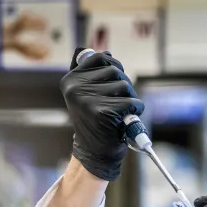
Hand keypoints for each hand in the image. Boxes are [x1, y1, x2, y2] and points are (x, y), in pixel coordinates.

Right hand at [59, 49, 143, 180]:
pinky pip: (132, 102)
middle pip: (115, 70)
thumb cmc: (96, 121)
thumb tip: (107, 53)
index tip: (114, 80)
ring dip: (130, 98)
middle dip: (123, 84)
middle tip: (118, 102)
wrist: (95, 153)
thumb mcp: (88, 95)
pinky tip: (126, 119)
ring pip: (125, 85)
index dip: (113, 66)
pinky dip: (136, 110)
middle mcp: (75, 88)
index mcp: (70, 80)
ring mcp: (87, 100)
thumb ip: (93, 74)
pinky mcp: (103, 112)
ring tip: (120, 111)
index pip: (100, 57)